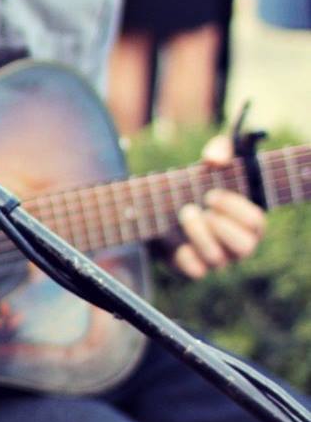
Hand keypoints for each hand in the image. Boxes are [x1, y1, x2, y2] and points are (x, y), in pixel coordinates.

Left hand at [168, 133, 265, 279]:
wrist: (167, 203)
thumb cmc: (202, 179)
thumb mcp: (214, 157)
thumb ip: (221, 149)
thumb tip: (215, 160)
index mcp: (250, 222)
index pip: (256, 223)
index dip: (235, 209)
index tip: (211, 193)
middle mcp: (238, 244)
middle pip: (245, 247)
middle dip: (222, 226)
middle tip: (201, 206)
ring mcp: (217, 258)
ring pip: (217, 259)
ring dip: (199, 234)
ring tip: (186, 211)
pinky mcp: (193, 266)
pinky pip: (195, 272)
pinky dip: (185, 256)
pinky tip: (175, 237)